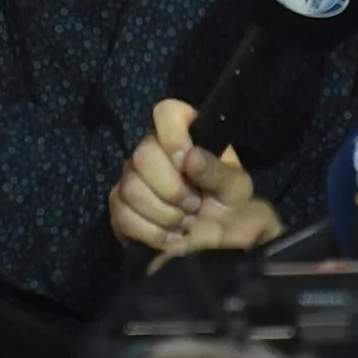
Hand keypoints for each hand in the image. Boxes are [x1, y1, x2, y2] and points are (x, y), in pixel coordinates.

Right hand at [108, 98, 282, 257]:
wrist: (222, 244)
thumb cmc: (231, 206)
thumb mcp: (236, 189)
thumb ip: (217, 172)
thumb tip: (190, 157)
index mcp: (185, 135)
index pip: (166, 112)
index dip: (173, 137)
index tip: (187, 164)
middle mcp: (153, 150)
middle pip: (142, 156)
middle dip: (173, 190)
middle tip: (195, 206)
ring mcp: (132, 178)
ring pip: (131, 189)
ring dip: (165, 215)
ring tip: (185, 223)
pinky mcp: (121, 207)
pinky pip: (123, 215)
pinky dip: (152, 233)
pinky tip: (170, 238)